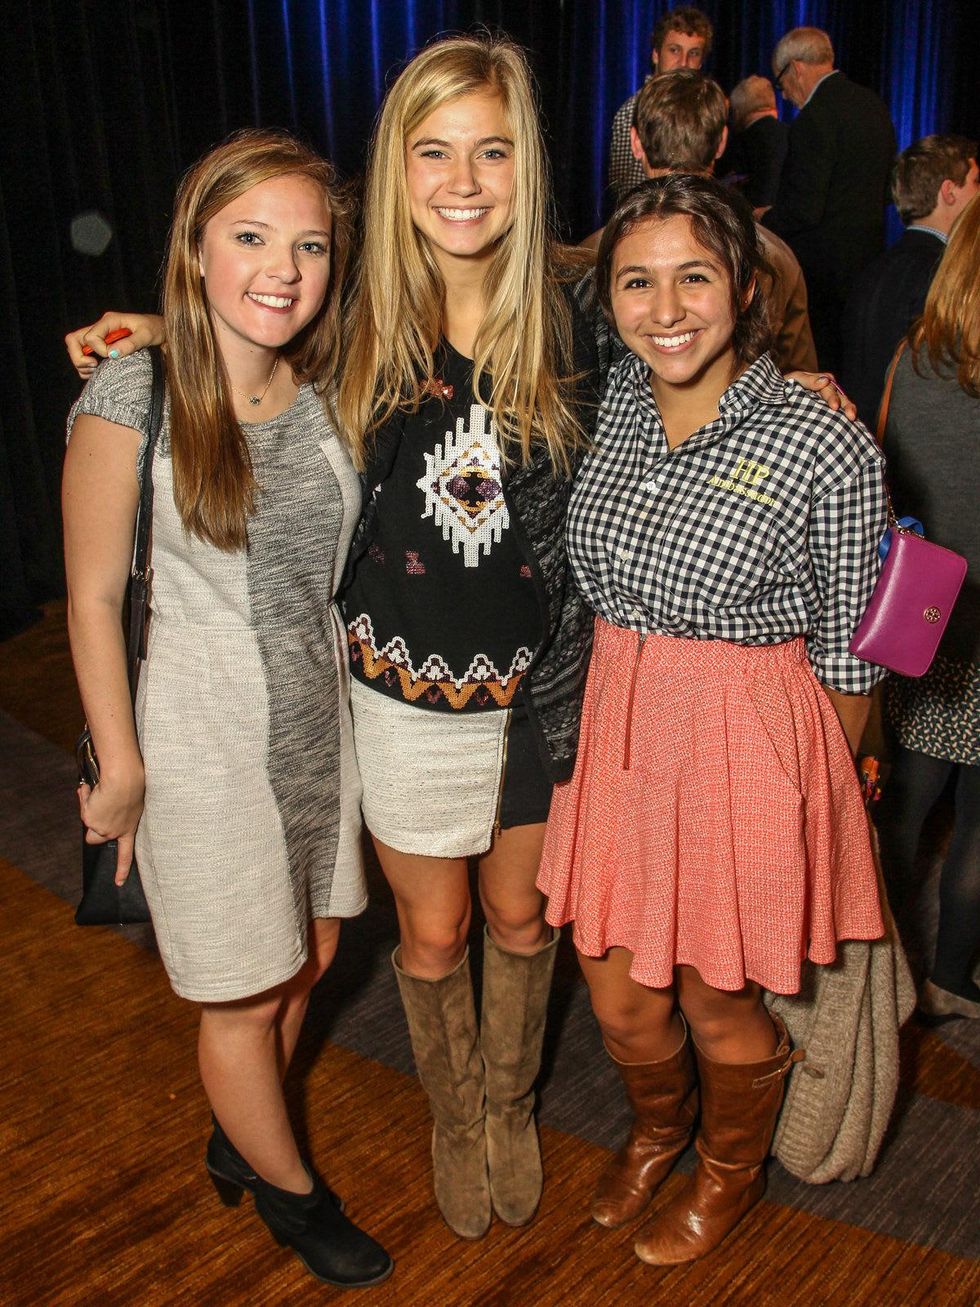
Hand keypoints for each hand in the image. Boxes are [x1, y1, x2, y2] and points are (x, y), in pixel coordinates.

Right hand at [65, 312, 164, 379]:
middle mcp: (101, 327)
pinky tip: (98, 372)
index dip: (99, 351)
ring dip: (81, 363)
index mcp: (110, 320)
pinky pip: (83, 355)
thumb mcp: (146, 336)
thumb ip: (130, 344)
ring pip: (76, 347)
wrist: (161, 331)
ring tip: (96, 370)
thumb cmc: (156, 329)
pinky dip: (86, 367)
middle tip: (94, 366)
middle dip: (78, 357)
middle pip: (74, 339)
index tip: (113, 357)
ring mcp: (100, 336)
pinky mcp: (102, 346)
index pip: (91, 337)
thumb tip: (112, 354)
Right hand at [78, 769, 144, 885]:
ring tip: (100, 794)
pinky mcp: (90, 819)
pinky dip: (85, 797)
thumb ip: (117, 813)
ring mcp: (101, 828)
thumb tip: (105, 812)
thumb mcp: (131, 804)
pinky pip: (83, 806)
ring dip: (89, 809)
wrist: (123, 780)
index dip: (121, 870)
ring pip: (87, 821)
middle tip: (98, 810)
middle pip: (94, 839)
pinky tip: (93, 790)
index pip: (126, 855)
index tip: (119, 883)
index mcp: (128, 830)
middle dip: (91, 828)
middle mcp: (114, 833)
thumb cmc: (131, 786)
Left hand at [786, 371, 856, 421]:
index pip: (830, 389)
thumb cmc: (786, 385)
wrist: (780, 396)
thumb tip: (825, 381)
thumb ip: (809, 380)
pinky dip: (844, 419)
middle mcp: (828, 390)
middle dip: (846, 406)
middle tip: (851, 416)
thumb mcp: (796, 379)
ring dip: (849, 411)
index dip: (833, 398)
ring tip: (853, 419)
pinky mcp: (826, 411)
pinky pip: (838, 414)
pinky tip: (849, 426)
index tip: (834, 407)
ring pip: (842, 405)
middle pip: (840, 397)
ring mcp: (828, 401)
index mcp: (822, 382)